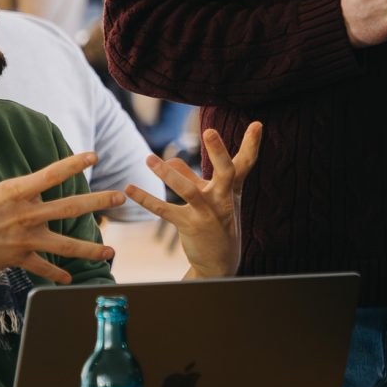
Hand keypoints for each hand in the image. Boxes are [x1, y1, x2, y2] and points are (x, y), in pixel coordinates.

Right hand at [0, 152, 124, 288]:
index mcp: (14, 193)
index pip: (50, 175)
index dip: (72, 165)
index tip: (93, 156)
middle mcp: (25, 215)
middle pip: (69, 207)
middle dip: (98, 202)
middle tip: (120, 197)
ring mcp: (24, 239)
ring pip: (64, 244)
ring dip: (89, 248)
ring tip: (110, 251)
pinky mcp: (18, 258)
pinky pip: (43, 268)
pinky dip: (56, 275)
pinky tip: (70, 279)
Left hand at [127, 124, 261, 278]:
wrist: (219, 262)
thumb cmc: (216, 222)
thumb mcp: (208, 197)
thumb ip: (189, 176)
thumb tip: (170, 159)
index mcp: (231, 189)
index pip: (245, 163)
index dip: (252, 144)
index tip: (257, 123)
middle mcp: (224, 199)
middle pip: (227, 173)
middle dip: (218, 152)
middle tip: (209, 131)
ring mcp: (208, 214)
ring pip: (189, 191)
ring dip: (168, 174)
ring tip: (149, 159)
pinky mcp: (190, 226)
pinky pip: (166, 211)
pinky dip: (146, 199)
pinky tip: (129, 188)